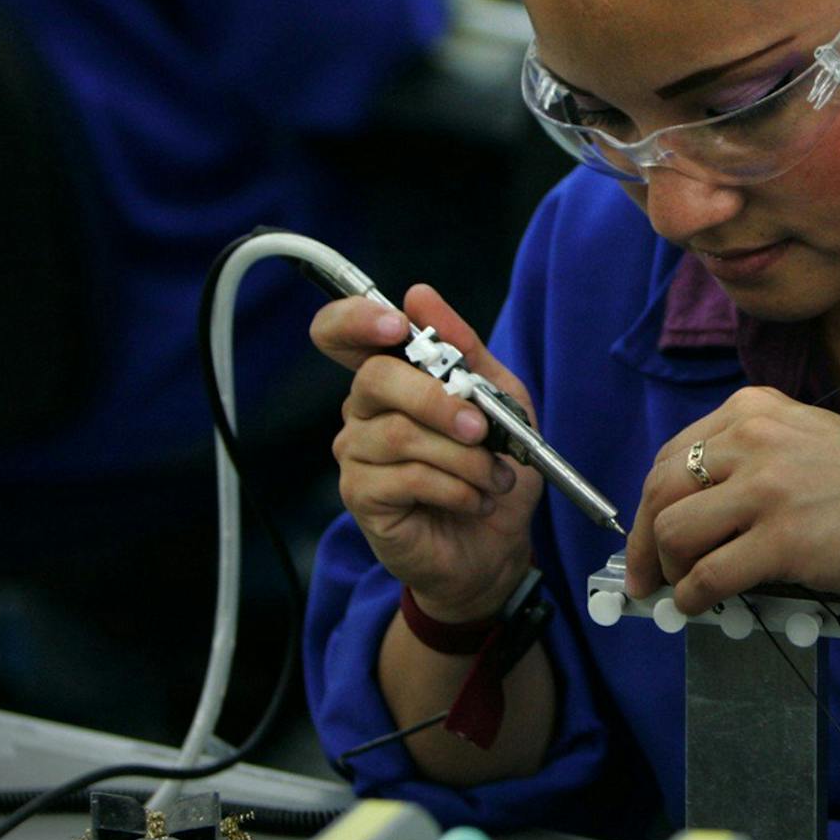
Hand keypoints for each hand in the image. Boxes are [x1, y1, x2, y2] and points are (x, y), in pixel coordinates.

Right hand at [313, 285, 541, 622]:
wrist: (497, 545)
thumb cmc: (493, 468)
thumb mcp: (500, 399)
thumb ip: (465, 349)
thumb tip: (420, 294)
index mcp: (392, 377)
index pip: (340, 333)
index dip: (356, 319)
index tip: (397, 325)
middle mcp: (363, 410)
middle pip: (375, 379)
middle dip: (436, 400)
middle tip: (480, 428)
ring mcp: (356, 454)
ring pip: (399, 434)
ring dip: (462, 457)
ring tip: (494, 476)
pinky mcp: (361, 497)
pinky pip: (405, 478)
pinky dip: (455, 487)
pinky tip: (474, 500)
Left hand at [625, 388, 839, 615]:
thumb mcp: (802, 439)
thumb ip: (748, 460)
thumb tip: (692, 513)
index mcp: (752, 410)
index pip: (672, 456)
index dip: (649, 504)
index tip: (645, 536)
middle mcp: (752, 440)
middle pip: (660, 490)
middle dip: (642, 542)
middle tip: (646, 577)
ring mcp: (766, 489)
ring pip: (673, 531)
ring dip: (670, 569)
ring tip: (684, 588)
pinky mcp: (781, 539)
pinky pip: (708, 576)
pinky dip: (692, 597)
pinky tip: (700, 605)